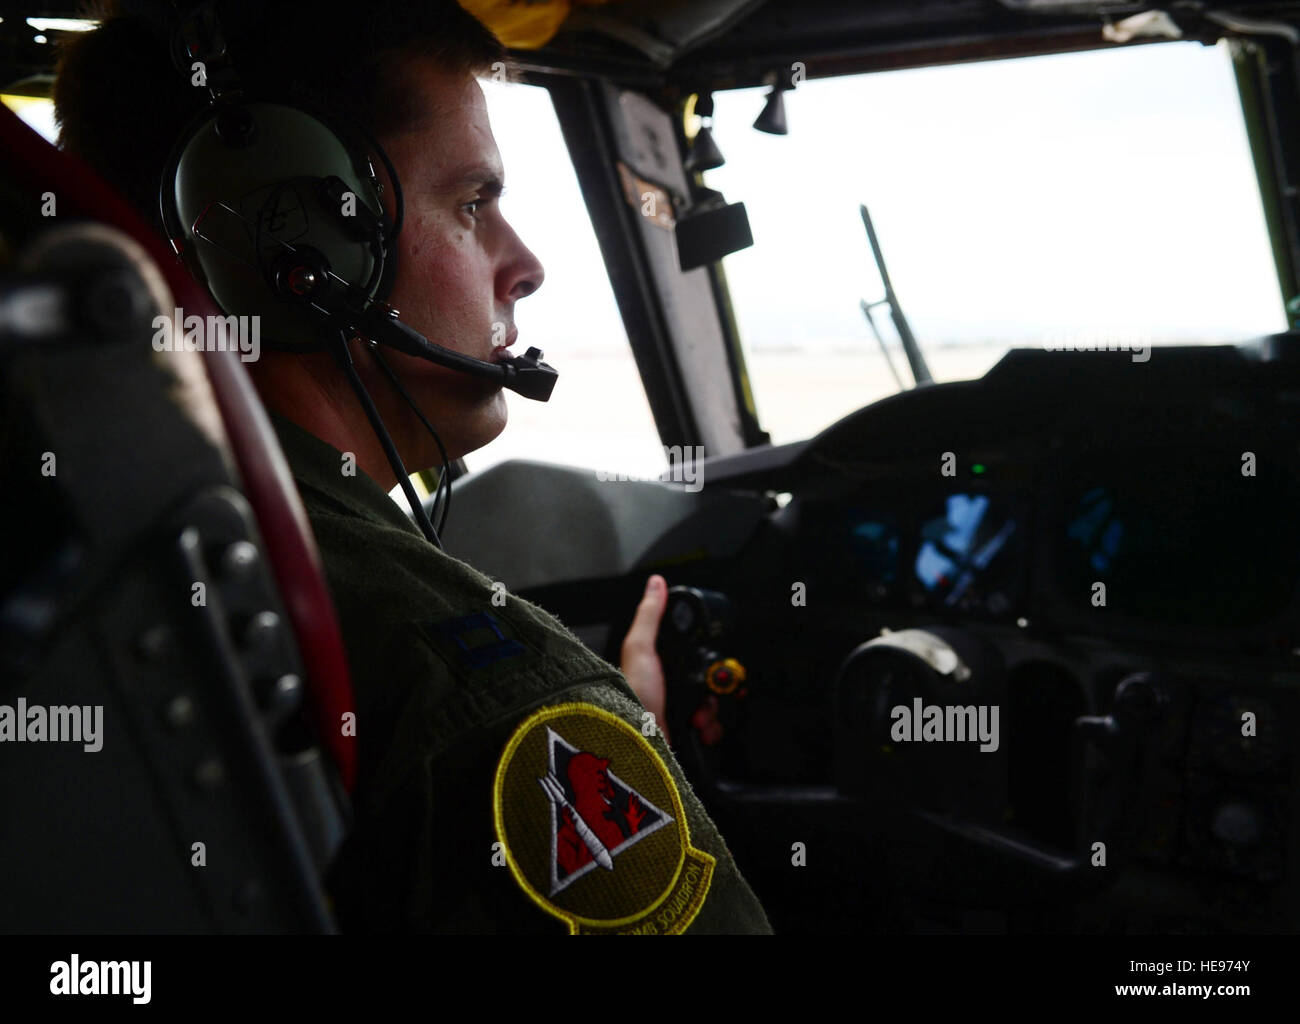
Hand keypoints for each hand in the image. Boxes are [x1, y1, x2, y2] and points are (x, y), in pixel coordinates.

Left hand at [620, 575, 723, 746]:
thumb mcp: (640, 648)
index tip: (705, 663)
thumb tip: (656, 583)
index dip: (700, 658)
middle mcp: (663, 690)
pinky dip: (710, 731)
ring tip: (697, 717)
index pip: (688, 656)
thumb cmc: (630, 695)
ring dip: (710, 712)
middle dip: (709, 690)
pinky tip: (699, 731)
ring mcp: (673, 713)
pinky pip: (709, 731)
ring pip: (710, 706)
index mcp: (654, 668)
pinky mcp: (682, 735)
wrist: (634, 741)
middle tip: (701, 695)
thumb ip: (649, 615)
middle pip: (704, 681)